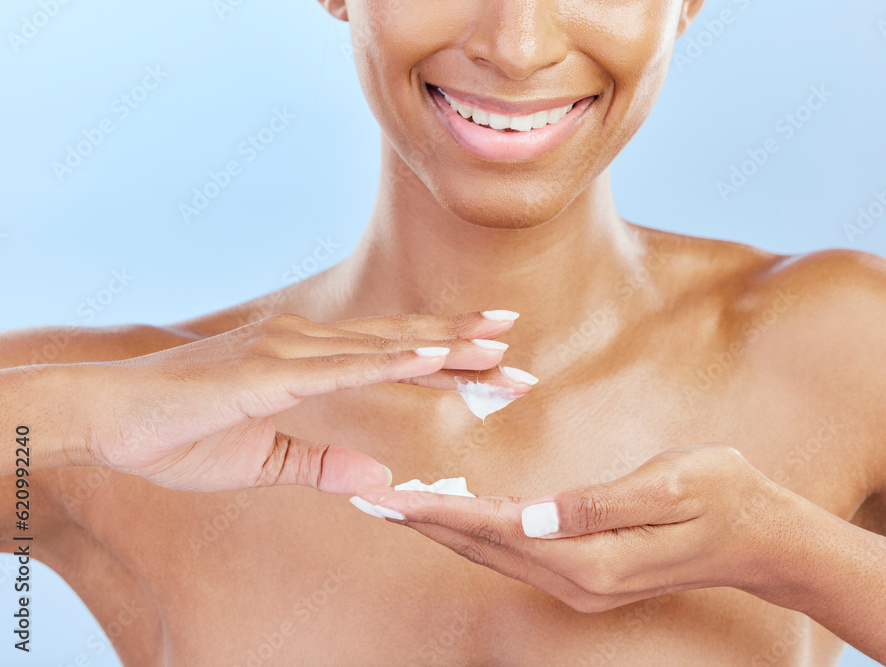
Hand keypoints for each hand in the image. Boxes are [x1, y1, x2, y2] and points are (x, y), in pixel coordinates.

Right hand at [57, 311, 533, 493]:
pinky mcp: (270, 371)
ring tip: (497, 344)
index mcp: (305, 359)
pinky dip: (394, 361)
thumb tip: (375, 479)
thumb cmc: (176, 433)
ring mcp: (290, 351)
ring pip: (384, 347)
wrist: (106, 417)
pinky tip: (434, 357)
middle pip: (400, 342)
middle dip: (463, 345)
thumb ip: (320, 464)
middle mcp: (305, 343)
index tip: (494, 359)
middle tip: (519, 345)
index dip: (445, 357)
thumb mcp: (262, 460)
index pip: (391, 356)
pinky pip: (345, 367)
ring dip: (444, 346)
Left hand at [352, 443, 794, 612]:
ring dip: (444, 530)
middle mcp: (577, 580)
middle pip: (483, 549)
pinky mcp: (585, 574)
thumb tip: (530, 515)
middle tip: (370, 500)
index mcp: (592, 557)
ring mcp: (581, 583)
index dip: (439, 511)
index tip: (389, 496)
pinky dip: (478, 532)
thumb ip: (598, 503)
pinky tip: (457, 515)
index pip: (497, 531)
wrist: (760, 536)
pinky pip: (516, 553)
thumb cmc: (722, 494)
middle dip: (423, 523)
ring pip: (494, 554)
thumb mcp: (670, 484)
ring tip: (399, 504)